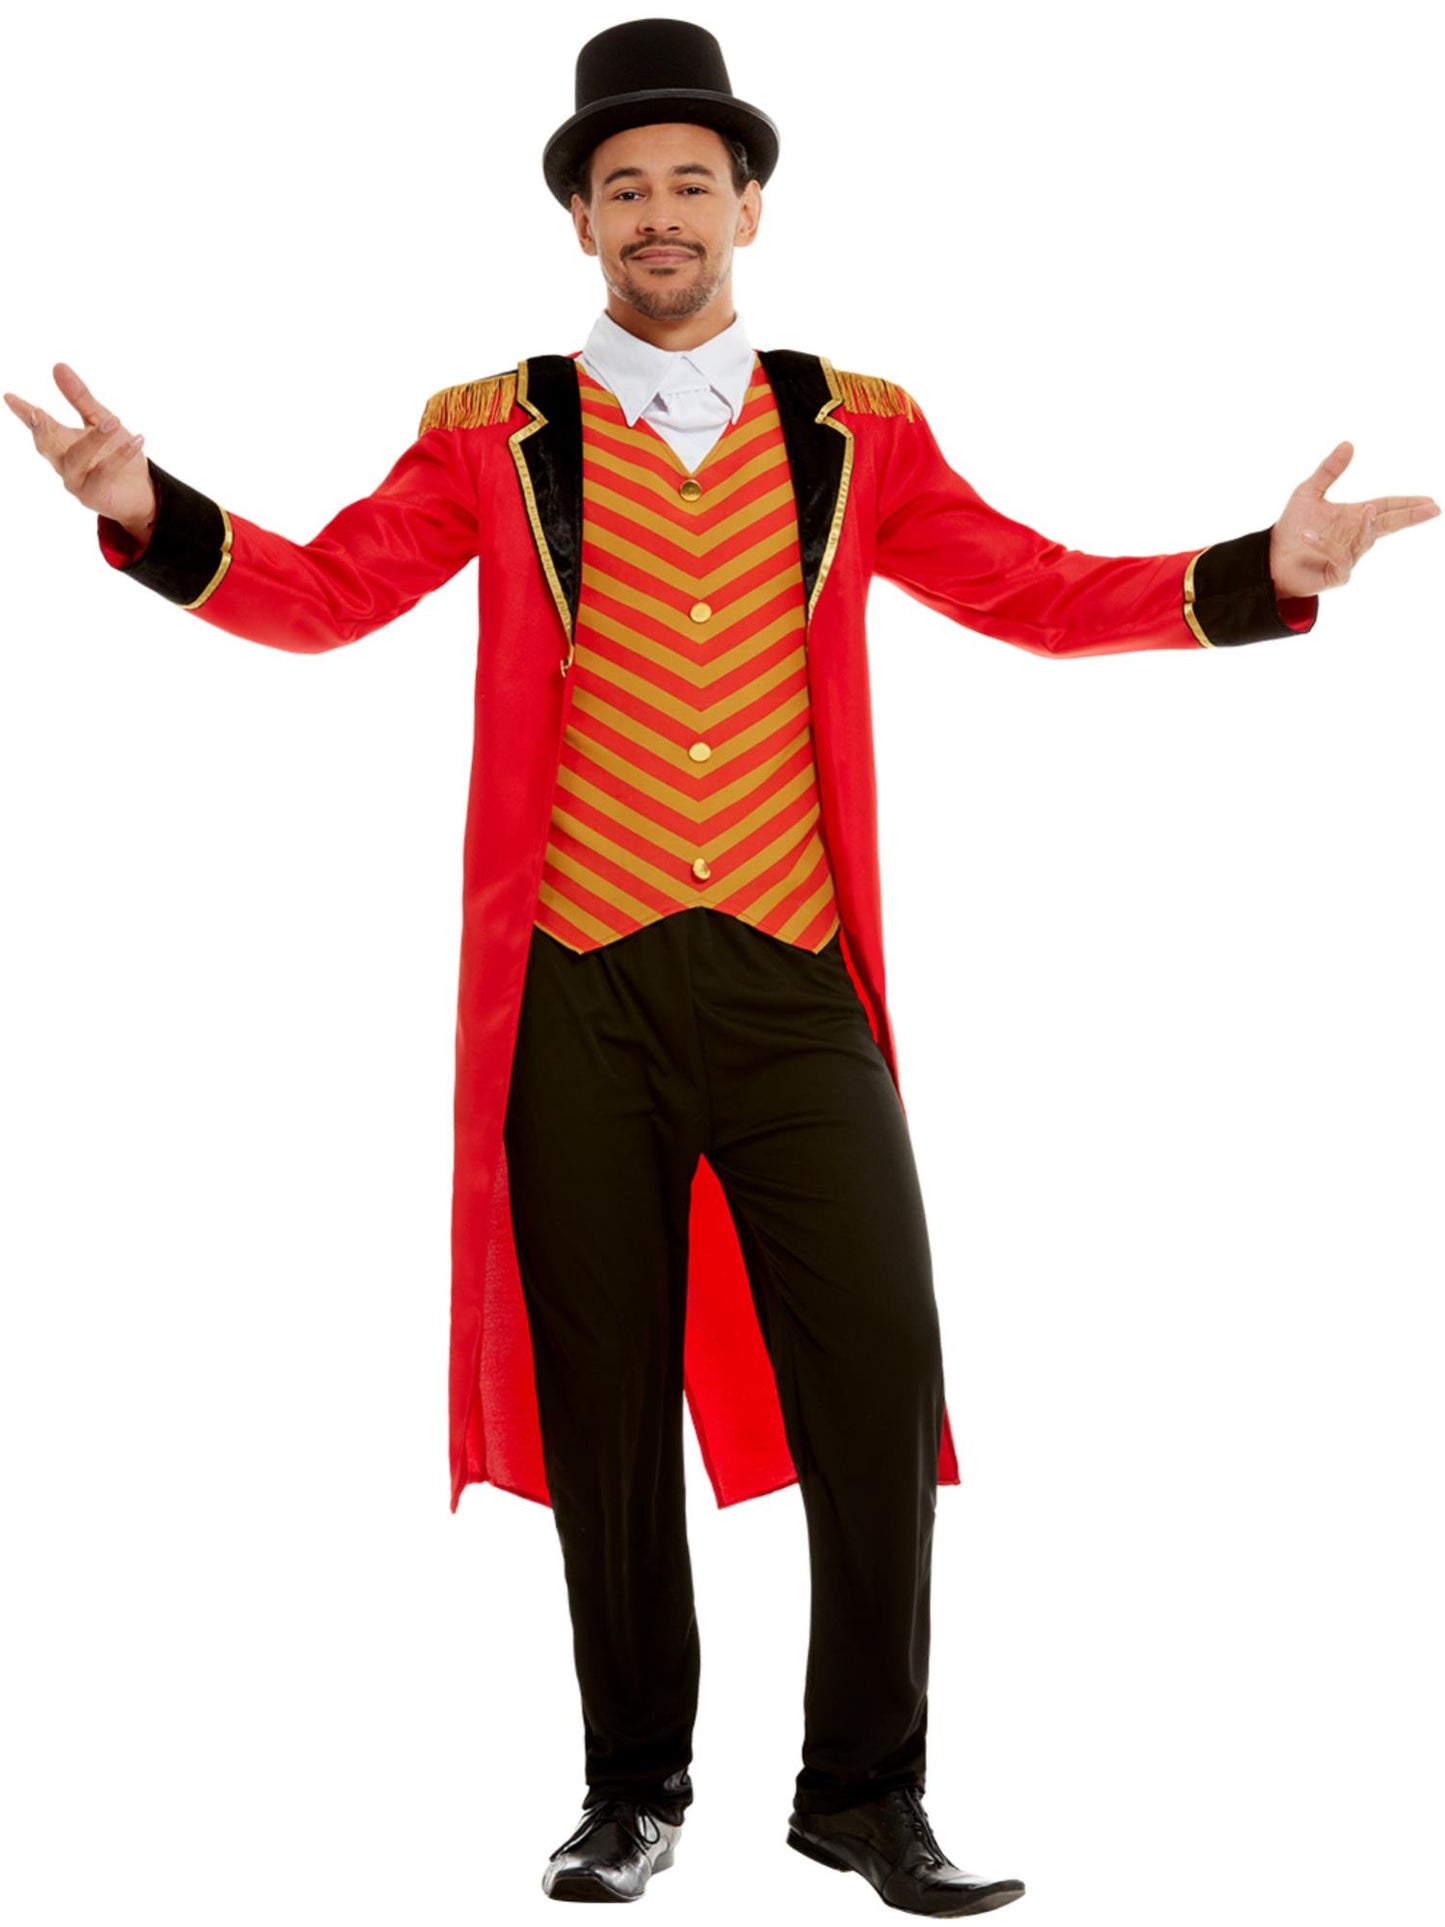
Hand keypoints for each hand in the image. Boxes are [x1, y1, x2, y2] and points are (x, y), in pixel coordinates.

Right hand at [4, 362, 157, 539]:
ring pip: (76, 458)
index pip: (39, 425)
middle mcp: (63, 462)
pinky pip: (105, 472)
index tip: (9, 397)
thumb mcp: (100, 419)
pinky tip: (137, 440)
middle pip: (45, 446)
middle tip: (37, 412)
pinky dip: (121, 455)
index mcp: (61, 441)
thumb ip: (80, 398)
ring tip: (113, 421)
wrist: (142, 490)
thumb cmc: (116, 453)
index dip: (23, 412)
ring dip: (94, 439)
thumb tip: (58, 366)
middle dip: (40, 430)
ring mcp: (76, 480)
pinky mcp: (94, 495)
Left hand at [1270, 441, 1438, 596]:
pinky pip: (1340, 559)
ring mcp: (1348, 556)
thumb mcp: (1308, 492)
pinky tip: (1309, 536)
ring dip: (1365, 525)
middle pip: (1388, 524)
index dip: (1408, 503)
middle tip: (1431, 509)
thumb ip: (1328, 471)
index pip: (1387, 506)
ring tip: (1367, 509)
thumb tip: (1348, 444)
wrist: (1271, 556)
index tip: (1430, 501)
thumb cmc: (1292, 526)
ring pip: (1365, 540)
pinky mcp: (1336, 573)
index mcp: (1354, 515)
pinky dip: (1326, 546)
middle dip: (1409, 516)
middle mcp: (1356, 535)